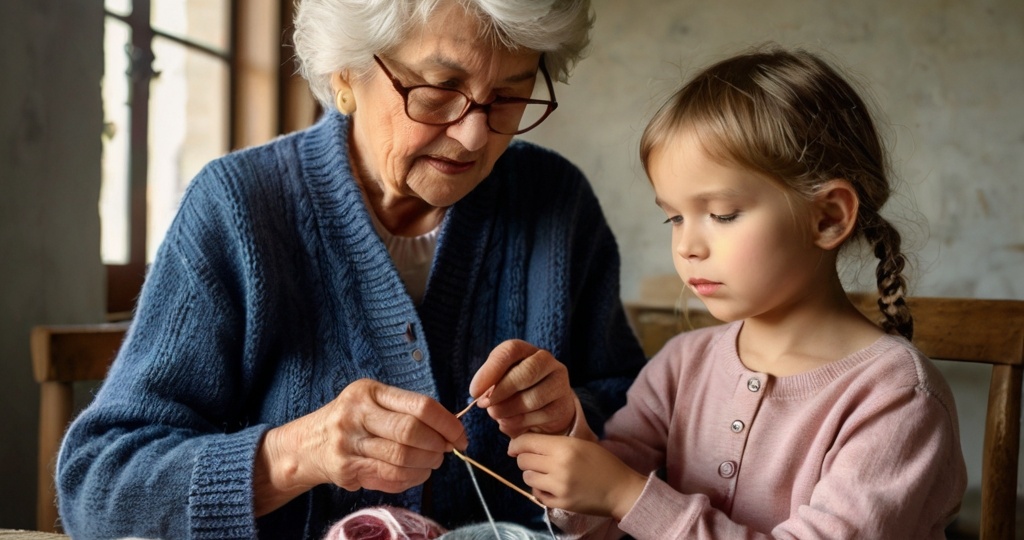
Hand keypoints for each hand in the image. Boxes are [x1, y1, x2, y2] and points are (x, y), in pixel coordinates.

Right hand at [254, 378, 466, 514]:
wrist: (306, 443)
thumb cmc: (351, 419)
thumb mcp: (372, 401)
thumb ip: (406, 409)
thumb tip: (449, 428)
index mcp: (369, 392)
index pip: (419, 406)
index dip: (447, 423)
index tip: (459, 435)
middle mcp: (357, 414)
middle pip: (411, 432)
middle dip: (437, 445)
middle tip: (446, 450)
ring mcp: (349, 443)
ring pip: (402, 458)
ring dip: (427, 464)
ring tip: (432, 462)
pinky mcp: (347, 469)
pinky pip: (390, 477)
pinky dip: (412, 478)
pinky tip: (417, 473)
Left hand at [470, 339, 575, 437]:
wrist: (546, 408)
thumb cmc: (517, 390)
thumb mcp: (501, 381)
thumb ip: (491, 384)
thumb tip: (481, 395)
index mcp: (527, 350)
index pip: (511, 350)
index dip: (491, 370)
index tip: (474, 390)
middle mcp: (547, 362)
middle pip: (526, 373)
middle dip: (501, 392)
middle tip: (484, 405)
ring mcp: (559, 383)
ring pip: (532, 398)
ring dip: (507, 410)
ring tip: (495, 415)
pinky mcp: (563, 407)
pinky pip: (539, 417)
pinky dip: (518, 423)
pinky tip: (508, 423)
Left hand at [508, 433, 646, 519]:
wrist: (621, 490)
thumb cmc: (603, 463)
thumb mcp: (581, 444)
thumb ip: (556, 443)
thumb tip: (528, 444)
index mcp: (565, 447)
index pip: (527, 442)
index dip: (516, 443)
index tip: (514, 447)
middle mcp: (558, 466)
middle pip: (523, 460)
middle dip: (524, 458)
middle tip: (534, 460)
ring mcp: (558, 487)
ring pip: (527, 477)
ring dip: (533, 474)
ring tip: (545, 473)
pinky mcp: (560, 503)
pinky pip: (537, 494)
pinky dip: (540, 489)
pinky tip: (551, 486)